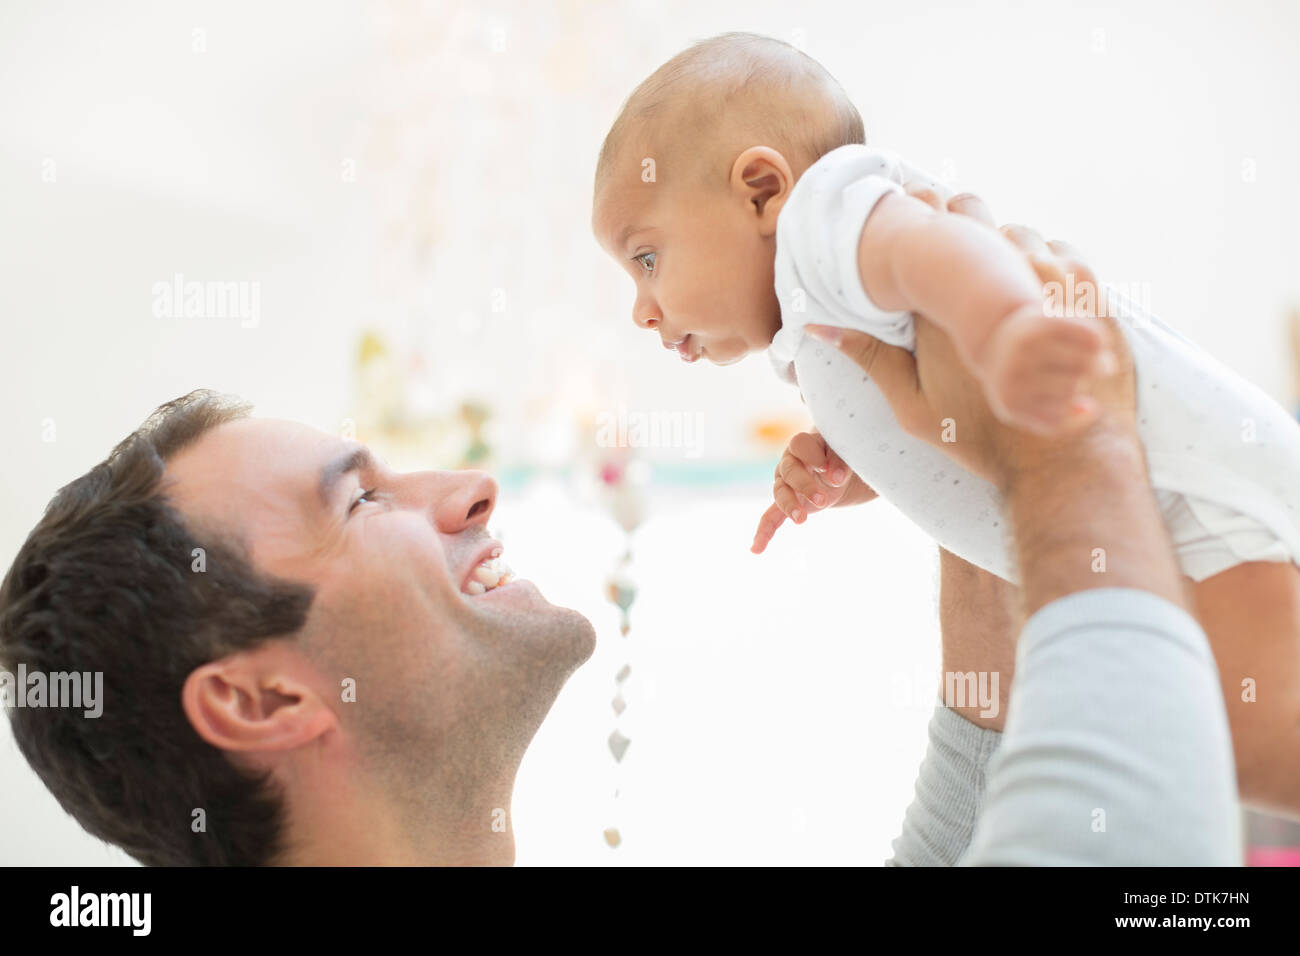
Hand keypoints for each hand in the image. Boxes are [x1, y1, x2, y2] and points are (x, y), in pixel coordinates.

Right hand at [751, 429, 877, 553]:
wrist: (838, 469)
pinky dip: (764, 532)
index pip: (800, 445)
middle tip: (822, 500)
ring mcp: (785, 484)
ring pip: (780, 493)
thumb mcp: (844, 453)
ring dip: (790, 506)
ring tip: (801, 520)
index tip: (828, 470)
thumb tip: (836, 478)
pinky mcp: (787, 503)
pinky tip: (756, 549)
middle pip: (789, 471)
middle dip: (804, 485)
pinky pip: (771, 517)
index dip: (813, 457)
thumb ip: (840, 461)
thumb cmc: (840, 455)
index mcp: (803, 444)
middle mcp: (789, 462)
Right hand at [806, 201, 1136, 488]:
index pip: (934, 223)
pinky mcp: (1089, 303)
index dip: (927, 209)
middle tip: (957, 228)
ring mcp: (1050, 291)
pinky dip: (1052, 262)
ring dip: (1009, 239)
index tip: (920, 204)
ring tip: (1000, 263)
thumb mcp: (912, 407)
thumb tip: (815, 328)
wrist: (1060, 467)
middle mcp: (1000, 287)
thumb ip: (868, 359)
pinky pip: (1067, 258)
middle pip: (979, 216)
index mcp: (947, 306)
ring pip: (1025, 234)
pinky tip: (1041, 288)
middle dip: (966, 215)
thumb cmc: (980, 441)